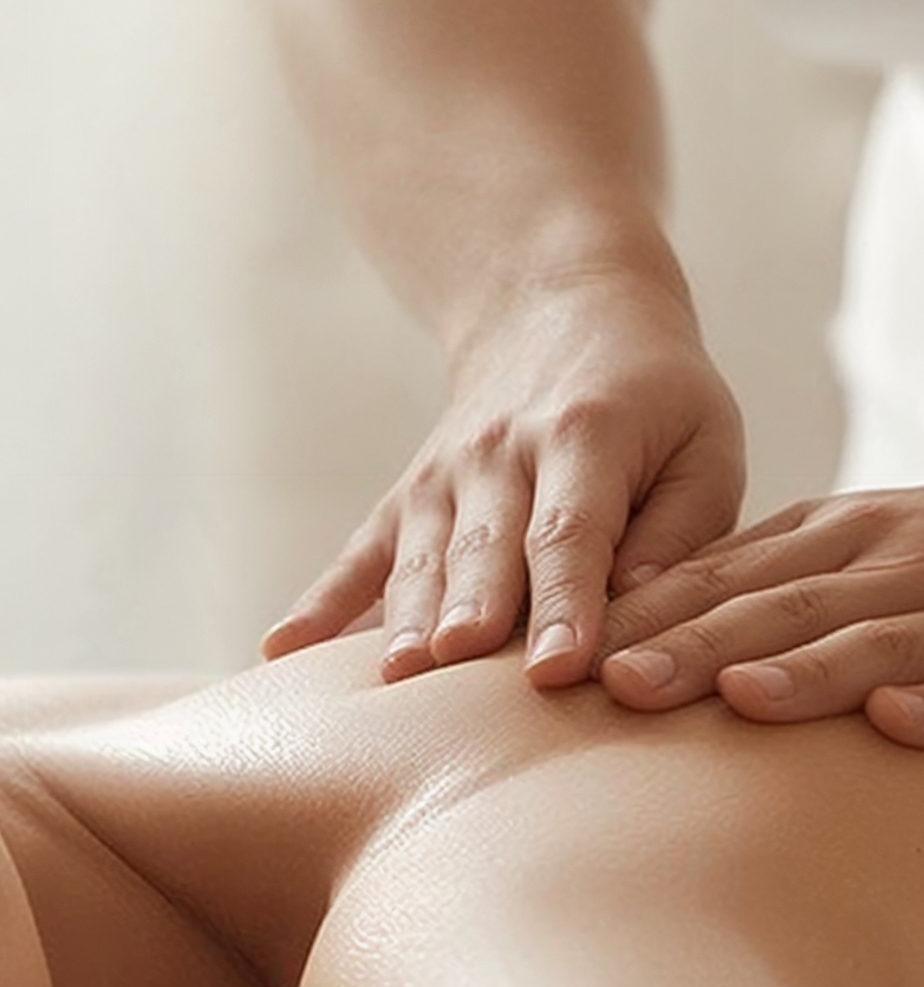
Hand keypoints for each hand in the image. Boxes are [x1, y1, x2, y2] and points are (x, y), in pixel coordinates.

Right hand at [262, 272, 744, 684]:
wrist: (558, 309)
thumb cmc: (655, 403)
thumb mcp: (705, 442)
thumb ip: (684, 528)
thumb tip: (642, 607)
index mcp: (587, 438)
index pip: (571, 535)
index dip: (564, 603)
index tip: (556, 669)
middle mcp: (501, 455)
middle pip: (484, 548)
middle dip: (470, 611)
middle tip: (457, 668)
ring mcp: (442, 478)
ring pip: (421, 558)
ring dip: (404, 617)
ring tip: (393, 677)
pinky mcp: (405, 501)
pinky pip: (359, 557)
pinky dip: (320, 605)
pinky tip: (279, 652)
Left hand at [597, 489, 923, 746]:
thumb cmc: (914, 577)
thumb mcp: (837, 565)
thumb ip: (760, 593)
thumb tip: (644, 644)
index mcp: (829, 537)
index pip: (720, 577)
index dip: (647, 616)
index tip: (576, 659)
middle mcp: (879, 558)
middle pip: (777, 603)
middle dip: (697, 643)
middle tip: (619, 682)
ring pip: (865, 636)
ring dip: (802, 668)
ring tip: (737, 694)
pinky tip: (884, 716)